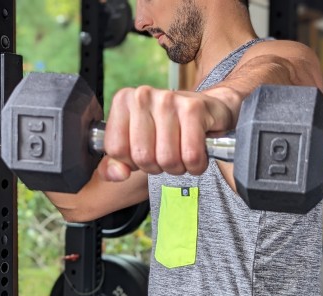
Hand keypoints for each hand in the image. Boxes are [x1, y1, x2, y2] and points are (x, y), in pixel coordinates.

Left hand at [99, 86, 233, 181]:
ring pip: (167, 159)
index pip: (116, 149)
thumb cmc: (167, 129)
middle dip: (157, 167)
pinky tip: (196, 155)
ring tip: (181, 154)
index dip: (131, 162)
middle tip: (165, 155)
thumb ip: (115, 164)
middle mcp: (143, 96)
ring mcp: (168, 99)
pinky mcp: (193, 108)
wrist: (207, 109)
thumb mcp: (134, 145)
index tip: (144, 152)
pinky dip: (195, 165)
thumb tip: (117, 174)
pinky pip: (191, 156)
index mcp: (123, 102)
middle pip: (142, 157)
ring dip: (177, 167)